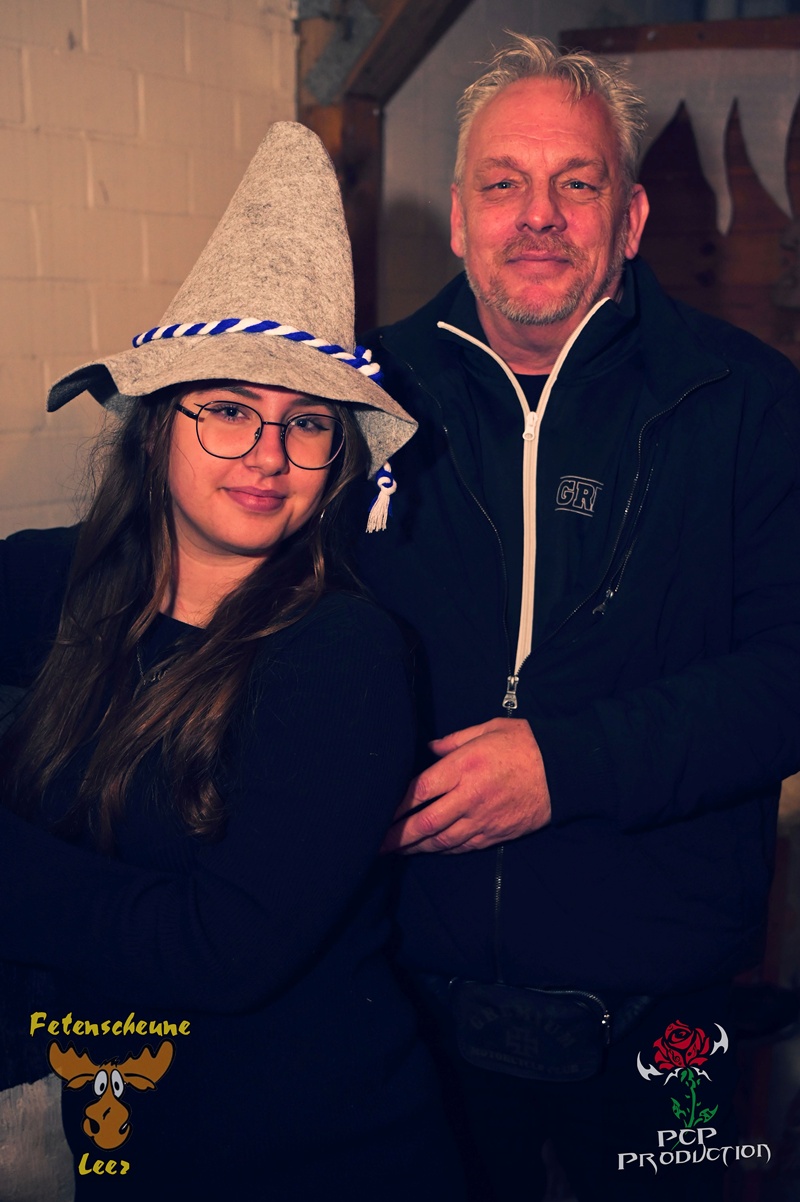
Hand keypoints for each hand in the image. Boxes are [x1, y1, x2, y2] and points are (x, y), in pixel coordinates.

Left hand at [381, 718, 550, 853]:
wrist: (565, 770)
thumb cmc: (526, 743)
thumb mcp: (488, 728)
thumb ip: (454, 740)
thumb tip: (429, 749)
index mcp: (464, 767)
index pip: (420, 791)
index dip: (395, 806)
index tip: (376, 812)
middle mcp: (469, 797)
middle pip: (424, 822)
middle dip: (396, 836)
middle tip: (374, 845)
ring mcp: (483, 819)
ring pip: (441, 840)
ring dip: (415, 847)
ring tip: (395, 851)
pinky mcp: (496, 834)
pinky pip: (463, 846)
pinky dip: (442, 849)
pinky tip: (428, 849)